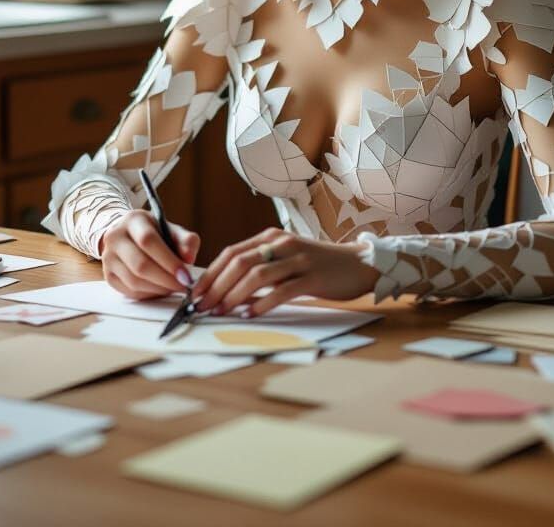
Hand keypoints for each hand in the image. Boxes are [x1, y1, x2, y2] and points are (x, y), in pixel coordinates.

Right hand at [99, 209, 198, 299]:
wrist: (129, 236)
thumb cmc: (155, 233)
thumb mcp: (172, 230)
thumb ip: (186, 240)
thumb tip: (189, 259)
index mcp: (133, 220)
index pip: (148, 241)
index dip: (168, 260)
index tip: (186, 275)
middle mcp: (115, 237)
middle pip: (140, 264)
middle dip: (166, 279)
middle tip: (183, 285)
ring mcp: (108, 257)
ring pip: (134, 281)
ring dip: (159, 289)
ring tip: (174, 287)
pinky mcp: (108, 276)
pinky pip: (130, 291)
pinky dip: (149, 294)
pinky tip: (161, 289)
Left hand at [189, 227, 379, 317]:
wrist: (358, 264)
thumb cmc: (317, 266)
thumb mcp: (285, 259)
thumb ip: (260, 268)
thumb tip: (227, 291)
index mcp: (271, 238)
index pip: (231, 253)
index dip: (210, 273)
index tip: (195, 293)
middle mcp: (281, 244)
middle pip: (239, 262)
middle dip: (216, 286)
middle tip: (201, 306)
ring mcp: (297, 258)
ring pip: (257, 275)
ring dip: (234, 295)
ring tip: (220, 311)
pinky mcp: (312, 277)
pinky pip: (282, 290)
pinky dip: (262, 303)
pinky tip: (250, 315)